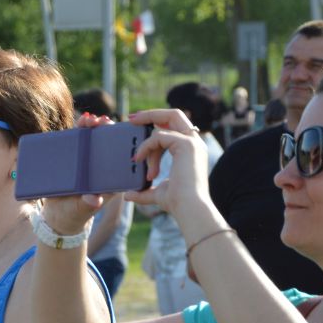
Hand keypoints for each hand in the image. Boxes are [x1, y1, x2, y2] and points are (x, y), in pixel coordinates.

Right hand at [38, 113, 110, 235]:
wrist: (59, 214)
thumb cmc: (74, 214)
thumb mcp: (80, 210)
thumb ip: (87, 205)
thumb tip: (94, 199)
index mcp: (109, 180)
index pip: (119, 159)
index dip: (121, 146)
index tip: (119, 136)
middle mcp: (101, 169)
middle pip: (107, 146)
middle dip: (106, 131)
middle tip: (103, 122)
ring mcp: (89, 162)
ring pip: (93, 140)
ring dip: (93, 128)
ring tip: (90, 119)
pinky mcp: (76, 159)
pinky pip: (79, 142)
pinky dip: (80, 131)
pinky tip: (82, 121)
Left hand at [125, 108, 212, 234]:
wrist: (189, 209)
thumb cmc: (178, 204)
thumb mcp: (158, 194)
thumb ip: (145, 192)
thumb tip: (128, 195)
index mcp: (191, 150)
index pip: (173, 127)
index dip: (156, 122)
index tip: (136, 125)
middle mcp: (194, 142)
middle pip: (174, 114)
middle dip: (151, 113)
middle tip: (130, 118)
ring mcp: (192, 141)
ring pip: (166, 122)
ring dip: (145, 138)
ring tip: (135, 158)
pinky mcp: (186, 144)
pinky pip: (159, 136)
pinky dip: (146, 147)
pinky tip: (139, 160)